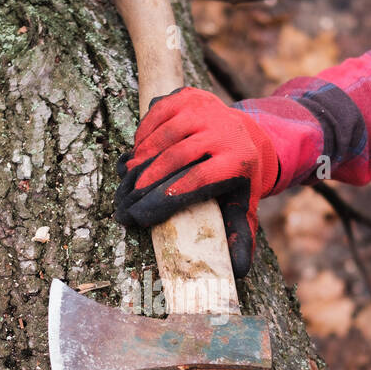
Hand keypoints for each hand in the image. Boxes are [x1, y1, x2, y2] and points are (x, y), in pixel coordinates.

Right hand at [114, 87, 278, 278]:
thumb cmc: (236, 179)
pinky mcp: (188, 95)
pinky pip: (156, 116)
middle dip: (145, 185)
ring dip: (140, 161)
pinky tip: (136, 156)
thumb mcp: (243, 205)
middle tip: (124, 206)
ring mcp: (206, 109)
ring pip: (163, 136)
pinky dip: (142, 137)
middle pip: (176, 159)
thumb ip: (240, 236)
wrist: (246, 134)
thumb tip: (237, 273)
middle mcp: (225, 130)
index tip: (139, 218)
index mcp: (239, 160)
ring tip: (127, 183)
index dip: (164, 201)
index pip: (196, 181)